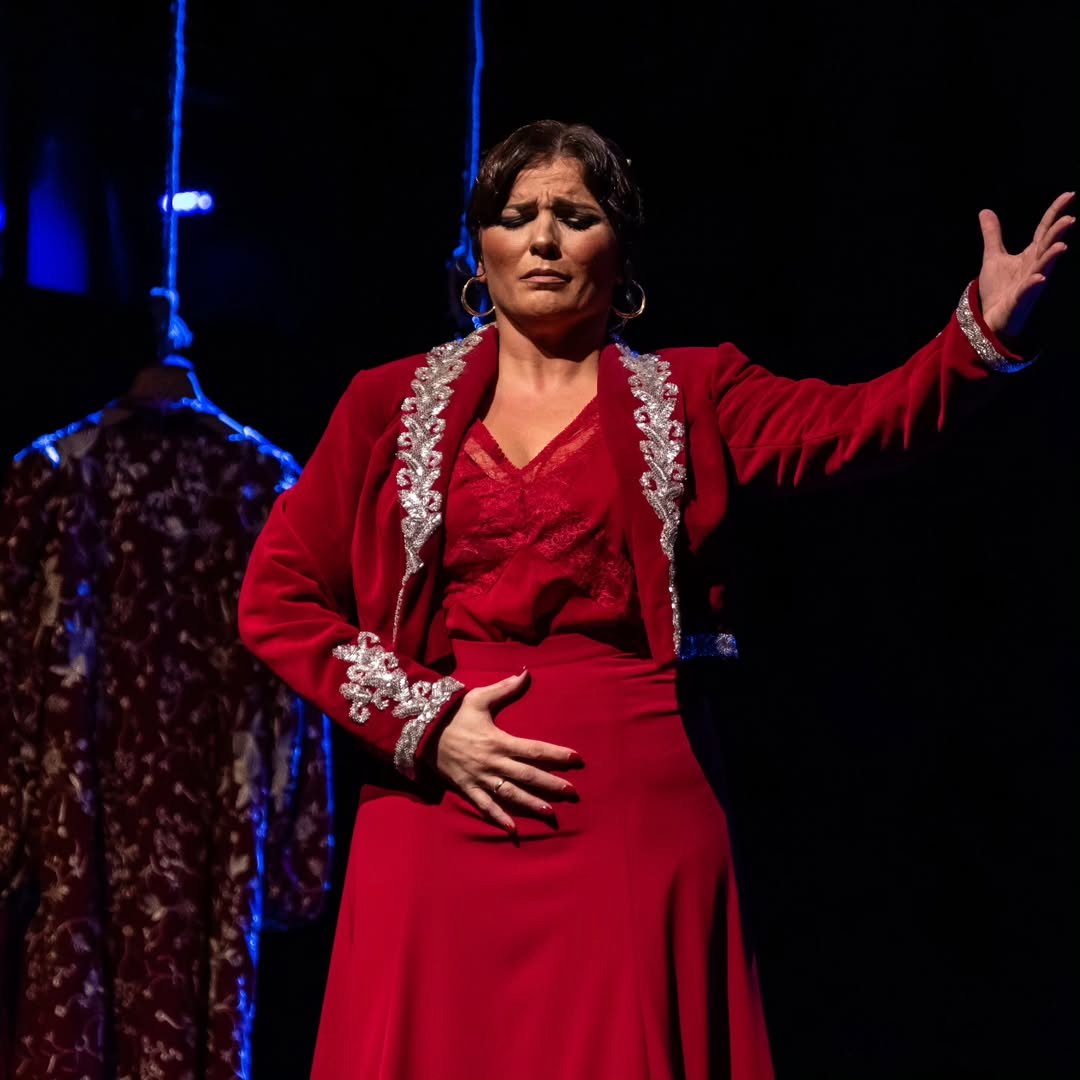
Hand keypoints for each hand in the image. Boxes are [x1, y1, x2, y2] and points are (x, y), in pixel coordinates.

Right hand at [432, 670, 579, 832]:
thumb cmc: (454, 714)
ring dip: (531, 804)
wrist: (422, 732)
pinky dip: (499, 818)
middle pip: (527, 775)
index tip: (576, 759)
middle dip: (551, 784)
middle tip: (571, 792)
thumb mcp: (479, 698)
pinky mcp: (467, 788)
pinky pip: (485, 806)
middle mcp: (493, 762)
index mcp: (499, 741)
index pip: (534, 750)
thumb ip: (505, 689)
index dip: (556, 755)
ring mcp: (480, 778)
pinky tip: (514, 830)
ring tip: (550, 812)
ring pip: (510, 794)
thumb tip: (526, 674)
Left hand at [978, 191, 1073, 339]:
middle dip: (1058, 234)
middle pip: (1048, 247)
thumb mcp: (994, 257)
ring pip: (1043, 268)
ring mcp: (1029, 285)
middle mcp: (1034, 267)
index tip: (1069, 194)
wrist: (991, 319)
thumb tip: (985, 211)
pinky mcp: (1019, 301)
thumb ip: (993, 235)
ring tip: (1062, 246)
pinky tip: (1040, 278)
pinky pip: (1028, 292)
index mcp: (1031, 255)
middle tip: (1070, 218)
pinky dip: (1033, 285)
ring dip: (1051, 258)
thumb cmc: (998, 290)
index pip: (1045, 230)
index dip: (1055, 213)